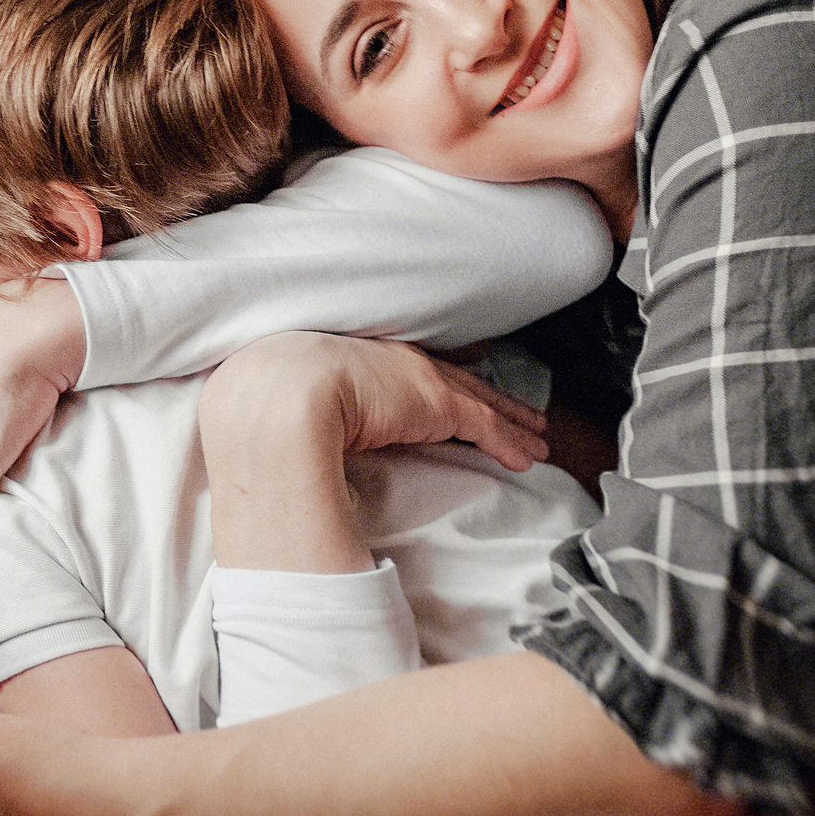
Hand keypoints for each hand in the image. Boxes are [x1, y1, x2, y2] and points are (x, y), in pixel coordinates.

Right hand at [204, 331, 546, 472]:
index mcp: (364, 357)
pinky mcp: (438, 403)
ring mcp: (421, 379)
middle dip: (495, 398)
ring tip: (539, 438)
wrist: (283, 391)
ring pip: (482, 401)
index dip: (447, 383)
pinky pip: (485, 427)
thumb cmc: (275, 397)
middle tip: (525, 413)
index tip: (467, 393)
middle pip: (460, 381)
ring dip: (515, 422)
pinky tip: (527, 458)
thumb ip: (315, 415)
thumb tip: (304, 442)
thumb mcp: (297, 401)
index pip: (417, 372)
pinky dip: (509, 442)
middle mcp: (398, 361)